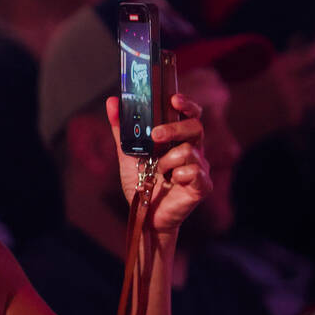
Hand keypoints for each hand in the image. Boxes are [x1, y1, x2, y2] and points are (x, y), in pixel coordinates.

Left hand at [107, 94, 210, 235]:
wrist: (145, 215)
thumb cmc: (142, 183)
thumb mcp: (128, 154)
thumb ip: (122, 129)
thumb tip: (112, 102)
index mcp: (179, 140)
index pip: (190, 115)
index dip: (186, 104)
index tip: (173, 99)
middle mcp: (194, 150)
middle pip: (195, 127)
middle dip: (175, 128)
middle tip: (156, 136)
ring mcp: (200, 167)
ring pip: (189, 151)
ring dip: (167, 161)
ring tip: (158, 172)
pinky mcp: (202, 185)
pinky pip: (194, 172)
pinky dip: (178, 176)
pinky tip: (170, 182)